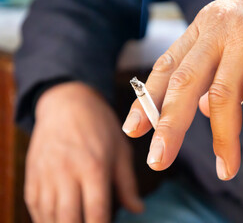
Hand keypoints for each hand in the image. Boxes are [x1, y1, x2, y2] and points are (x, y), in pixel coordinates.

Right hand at [24, 82, 142, 222]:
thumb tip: (138, 209)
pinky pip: (34, 206)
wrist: (67, 103)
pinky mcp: (33, 174)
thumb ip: (128, 184)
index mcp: (94, 167)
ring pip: (48, 216)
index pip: (96, 212)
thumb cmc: (99, 126)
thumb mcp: (121, 150)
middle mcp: (67, 173)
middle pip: (69, 219)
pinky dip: (44, 219)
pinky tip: (55, 221)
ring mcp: (46, 174)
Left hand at [123, 0, 242, 179]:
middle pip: (183, 83)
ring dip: (223, 139)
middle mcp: (216, 32)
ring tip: (227, 169)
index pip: (165, 68)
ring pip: (222, 94)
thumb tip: (206, 113)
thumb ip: (216, 76)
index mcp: (201, 31)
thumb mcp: (232, 42)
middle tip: (158, 160)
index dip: (147, 101)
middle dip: (169, 126)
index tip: (133, 130)